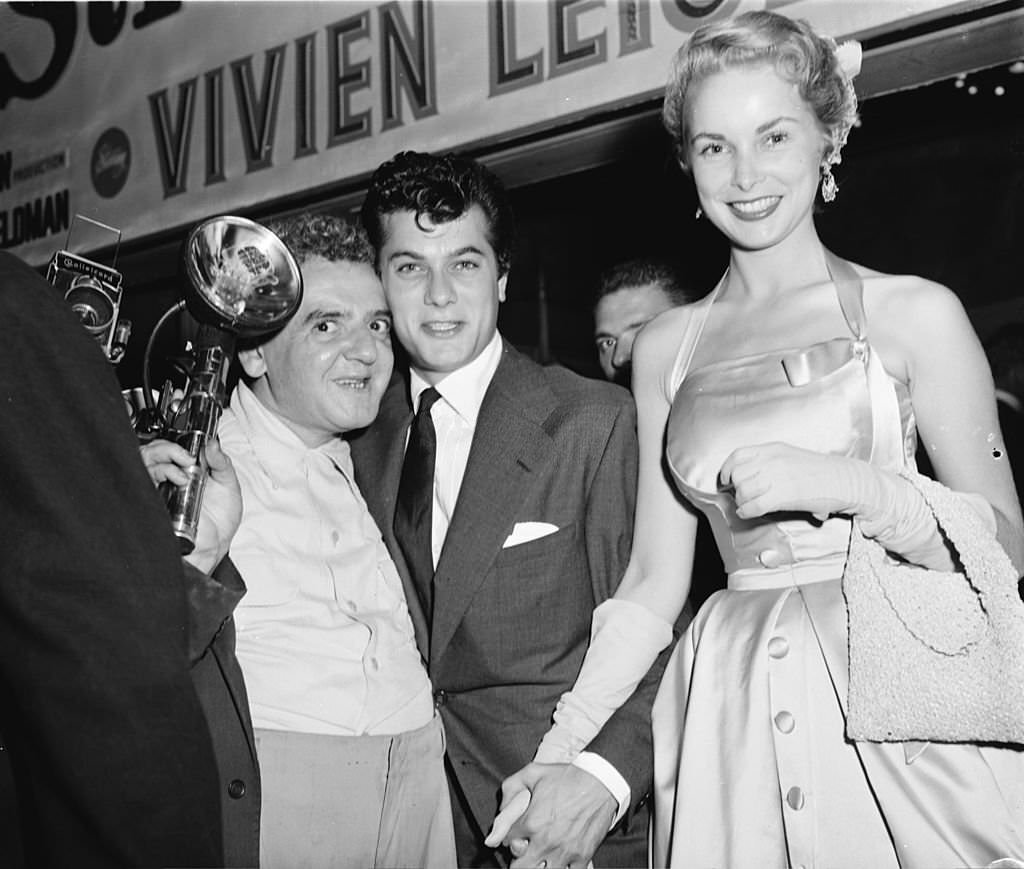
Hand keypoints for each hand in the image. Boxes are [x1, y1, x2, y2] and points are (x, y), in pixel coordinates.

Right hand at [140, 437, 241, 571]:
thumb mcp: (228, 484)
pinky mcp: (156, 502)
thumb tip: (212, 443)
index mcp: (185, 471)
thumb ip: (221, 462)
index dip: (177, 440)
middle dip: (167, 446)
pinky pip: (144, 481)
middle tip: (188, 454)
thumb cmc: (220, 520)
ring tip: (184, 463)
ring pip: (144, 460)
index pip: (169, 446)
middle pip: (151, 450)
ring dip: (163, 455)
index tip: (195, 442)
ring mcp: (160, 490)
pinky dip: (161, 472)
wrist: (216, 546)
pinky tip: (180, 478)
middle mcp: (169, 479)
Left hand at [487, 763, 615, 868]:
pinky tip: (560, 861)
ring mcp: (565, 852)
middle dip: (519, 859)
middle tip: (526, 850)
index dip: (509, 837)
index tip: (516, 834)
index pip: (507, 842)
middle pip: (519, 867)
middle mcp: (546, 841)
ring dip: (538, 866)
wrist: (600, 782)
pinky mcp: (582, 857)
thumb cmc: (567, 776)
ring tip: (541, 857)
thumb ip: (511, 788)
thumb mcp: (533, 772)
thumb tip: (500, 808)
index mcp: (532, 821)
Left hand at [719, 442, 872, 521]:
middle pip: (738, 474)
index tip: (725, 479)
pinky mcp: (782, 496)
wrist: (846, 481)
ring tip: (747, 506)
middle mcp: (772, 460)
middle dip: (735, 488)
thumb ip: (773, 463)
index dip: (727, 469)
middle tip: (739, 496)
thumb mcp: (794, 457)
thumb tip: (755, 476)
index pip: (739, 455)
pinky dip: (746, 511)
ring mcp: (776, 477)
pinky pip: (753, 506)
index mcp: (774, 449)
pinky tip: (748, 514)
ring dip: (742, 501)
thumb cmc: (825, 472)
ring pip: (743, 491)